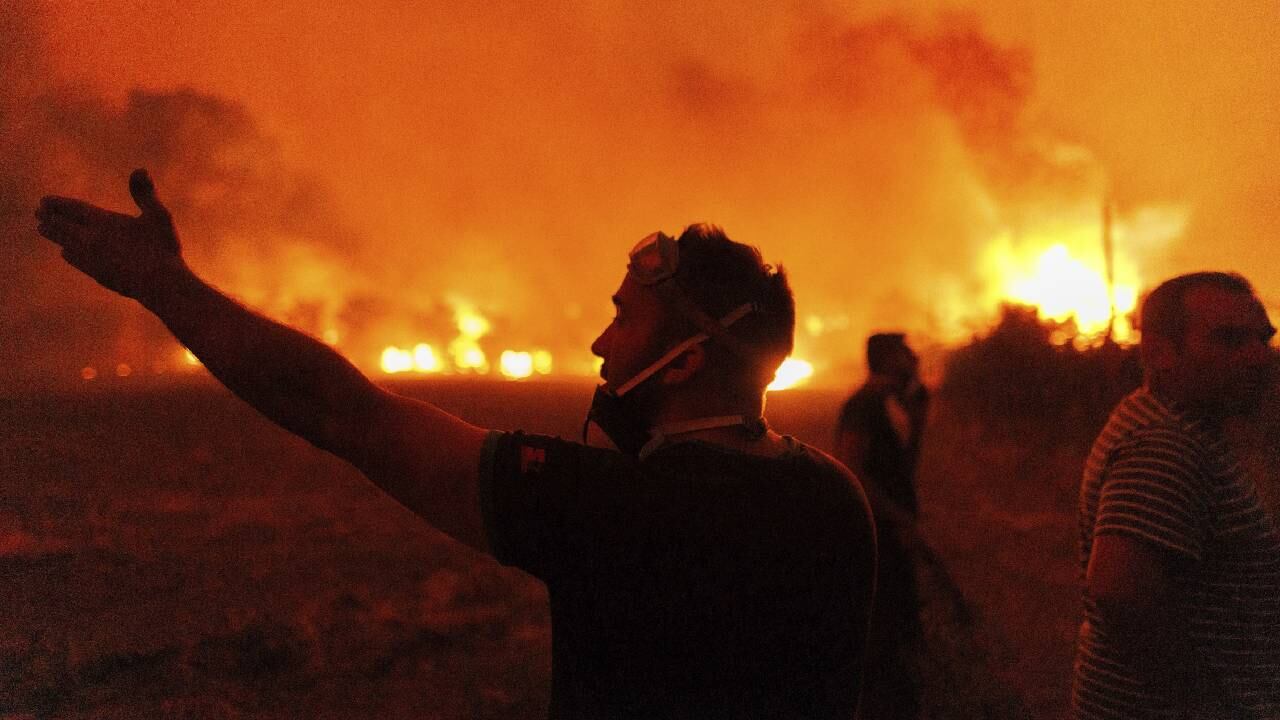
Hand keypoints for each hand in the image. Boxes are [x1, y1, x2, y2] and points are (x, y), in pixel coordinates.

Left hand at [36, 169, 184, 300]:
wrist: (162, 286)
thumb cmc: (163, 248)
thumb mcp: (158, 216)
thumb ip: (144, 193)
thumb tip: (140, 169)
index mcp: (104, 222)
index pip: (73, 209)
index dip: (57, 204)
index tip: (44, 200)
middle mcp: (92, 239)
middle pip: (63, 226)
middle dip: (49, 217)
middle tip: (37, 212)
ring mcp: (92, 258)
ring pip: (65, 243)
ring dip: (53, 234)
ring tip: (43, 229)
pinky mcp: (97, 274)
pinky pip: (75, 260)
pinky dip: (67, 253)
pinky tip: (66, 252)